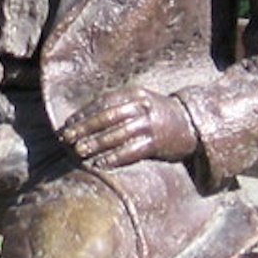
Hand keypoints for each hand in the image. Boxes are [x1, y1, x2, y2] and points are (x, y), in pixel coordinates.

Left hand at [60, 86, 197, 169]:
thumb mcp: (140, 101)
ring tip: (78, 151)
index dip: (83, 114)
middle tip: (66, 138)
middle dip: (84, 129)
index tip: (67, 125)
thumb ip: (117, 106)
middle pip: (107, 118)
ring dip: (95, 144)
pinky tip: (99, 163)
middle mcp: (142, 107)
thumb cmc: (157, 114)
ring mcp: (149, 125)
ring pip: (117, 135)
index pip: (103, 103)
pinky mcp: (156, 143)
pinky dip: (113, 158)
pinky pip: (131, 151)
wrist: (190, 124)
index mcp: (134, 94)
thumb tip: (84, 119)